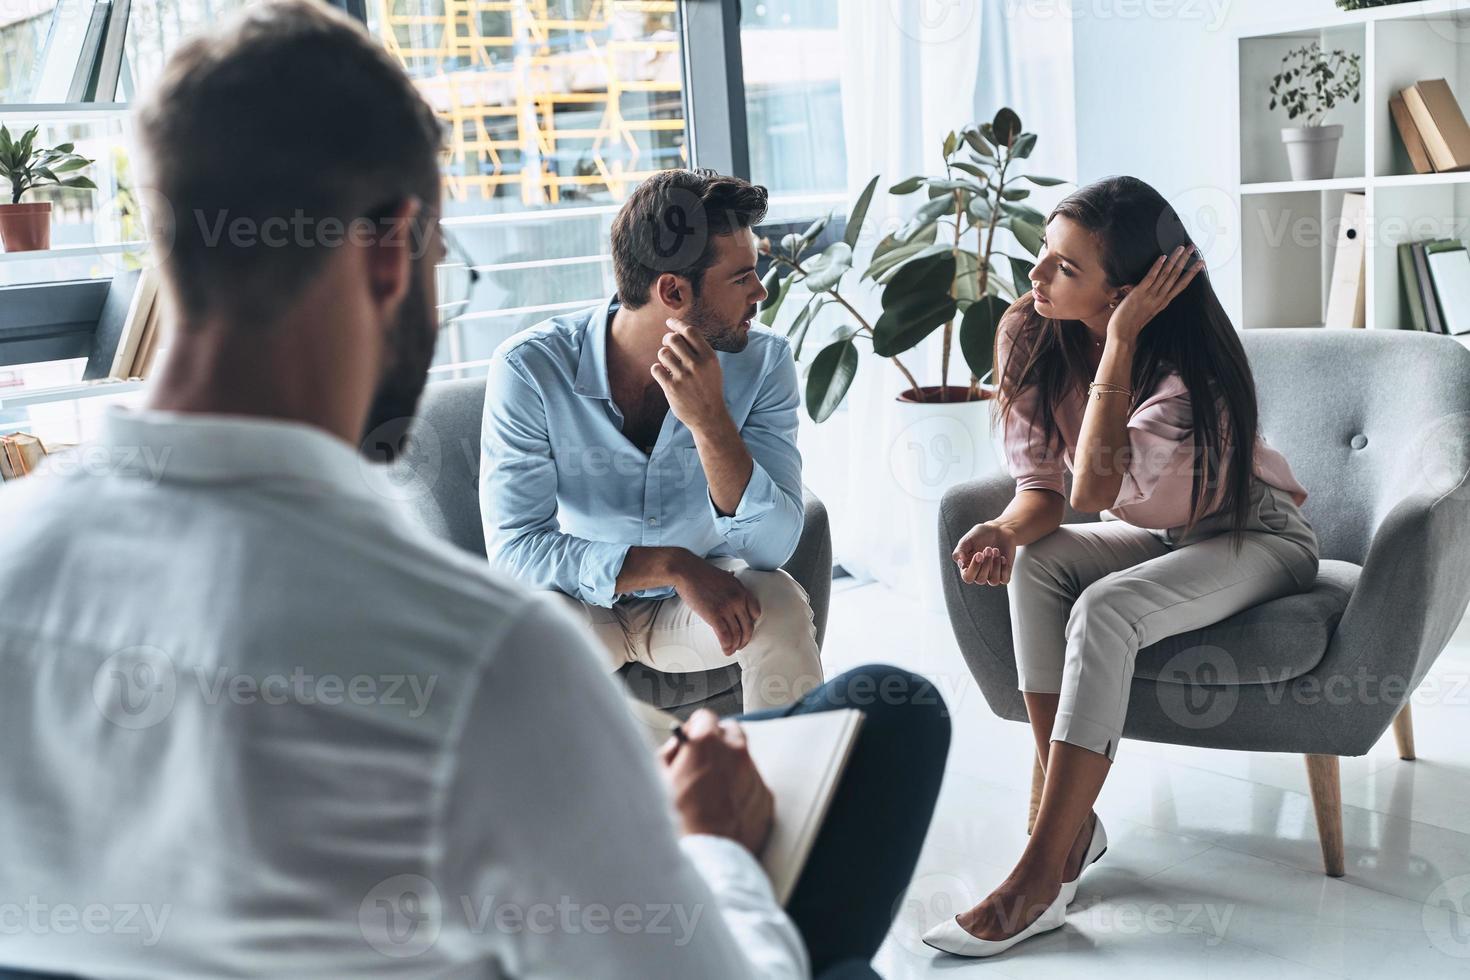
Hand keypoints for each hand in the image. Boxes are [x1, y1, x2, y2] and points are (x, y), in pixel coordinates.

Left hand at [651, 318, 728, 432]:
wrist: (709, 416)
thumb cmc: (709, 388)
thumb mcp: (713, 367)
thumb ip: (700, 350)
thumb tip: (680, 331)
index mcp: (709, 357)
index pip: (690, 332)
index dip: (677, 324)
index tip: (669, 322)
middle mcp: (696, 365)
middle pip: (673, 338)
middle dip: (667, 339)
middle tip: (667, 344)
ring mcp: (683, 376)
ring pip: (663, 353)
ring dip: (663, 355)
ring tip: (668, 364)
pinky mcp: (671, 387)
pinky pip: (656, 368)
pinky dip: (658, 369)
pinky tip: (664, 375)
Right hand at [660, 709, 773, 854]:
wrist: (706, 859)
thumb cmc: (678, 823)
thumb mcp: (659, 781)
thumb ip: (670, 755)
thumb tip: (677, 748)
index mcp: (707, 743)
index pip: (705, 717)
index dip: (694, 729)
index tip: (690, 739)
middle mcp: (736, 753)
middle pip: (731, 732)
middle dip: (717, 743)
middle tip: (703, 762)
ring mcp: (754, 775)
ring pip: (744, 760)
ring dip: (730, 768)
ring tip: (711, 794)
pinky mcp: (766, 798)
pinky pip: (754, 785)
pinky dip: (742, 791)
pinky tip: (725, 810)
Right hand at [672, 555, 761, 653]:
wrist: (687, 570)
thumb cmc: (701, 572)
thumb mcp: (724, 575)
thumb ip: (731, 579)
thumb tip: (732, 575)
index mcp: (742, 590)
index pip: (756, 612)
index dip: (751, 624)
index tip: (745, 630)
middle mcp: (738, 600)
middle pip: (748, 626)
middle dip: (745, 639)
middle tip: (740, 645)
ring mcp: (727, 608)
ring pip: (737, 634)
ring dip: (736, 646)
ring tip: (731, 650)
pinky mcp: (714, 615)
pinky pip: (725, 636)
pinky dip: (727, 646)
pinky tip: (725, 650)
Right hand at [952, 521, 1016, 586]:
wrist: (998, 530)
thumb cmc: (981, 535)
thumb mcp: (967, 540)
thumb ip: (960, 551)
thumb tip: (960, 562)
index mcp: (968, 567)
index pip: (968, 577)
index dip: (974, 568)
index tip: (978, 554)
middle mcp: (979, 573)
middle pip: (980, 580)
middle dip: (986, 563)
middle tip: (988, 548)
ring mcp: (992, 574)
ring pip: (993, 581)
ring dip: (995, 565)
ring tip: (996, 550)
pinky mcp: (1004, 572)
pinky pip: (1005, 579)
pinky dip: (1004, 568)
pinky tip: (1003, 557)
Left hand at [1106, 245, 1205, 345]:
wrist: (1123, 335)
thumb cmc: (1131, 324)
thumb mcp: (1146, 311)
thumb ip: (1151, 301)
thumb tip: (1152, 292)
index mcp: (1163, 302)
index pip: (1181, 284)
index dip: (1191, 273)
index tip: (1200, 263)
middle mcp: (1160, 298)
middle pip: (1176, 275)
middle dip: (1185, 260)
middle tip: (1193, 247)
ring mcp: (1151, 295)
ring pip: (1166, 274)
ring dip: (1175, 259)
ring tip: (1182, 248)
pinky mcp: (1139, 294)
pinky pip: (1150, 277)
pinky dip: (1157, 266)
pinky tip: (1163, 257)